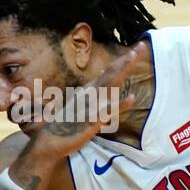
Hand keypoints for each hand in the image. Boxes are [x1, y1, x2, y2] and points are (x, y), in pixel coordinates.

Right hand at [9, 43, 145, 189]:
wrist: (48, 143)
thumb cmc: (65, 127)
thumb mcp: (82, 110)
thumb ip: (93, 101)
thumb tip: (105, 93)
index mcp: (88, 90)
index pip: (108, 72)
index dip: (122, 61)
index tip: (137, 50)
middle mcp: (89, 93)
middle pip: (111, 73)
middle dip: (126, 60)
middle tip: (141, 46)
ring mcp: (89, 105)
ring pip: (110, 84)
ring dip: (122, 70)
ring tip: (134, 57)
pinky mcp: (90, 120)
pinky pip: (108, 111)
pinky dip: (120, 104)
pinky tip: (132, 98)